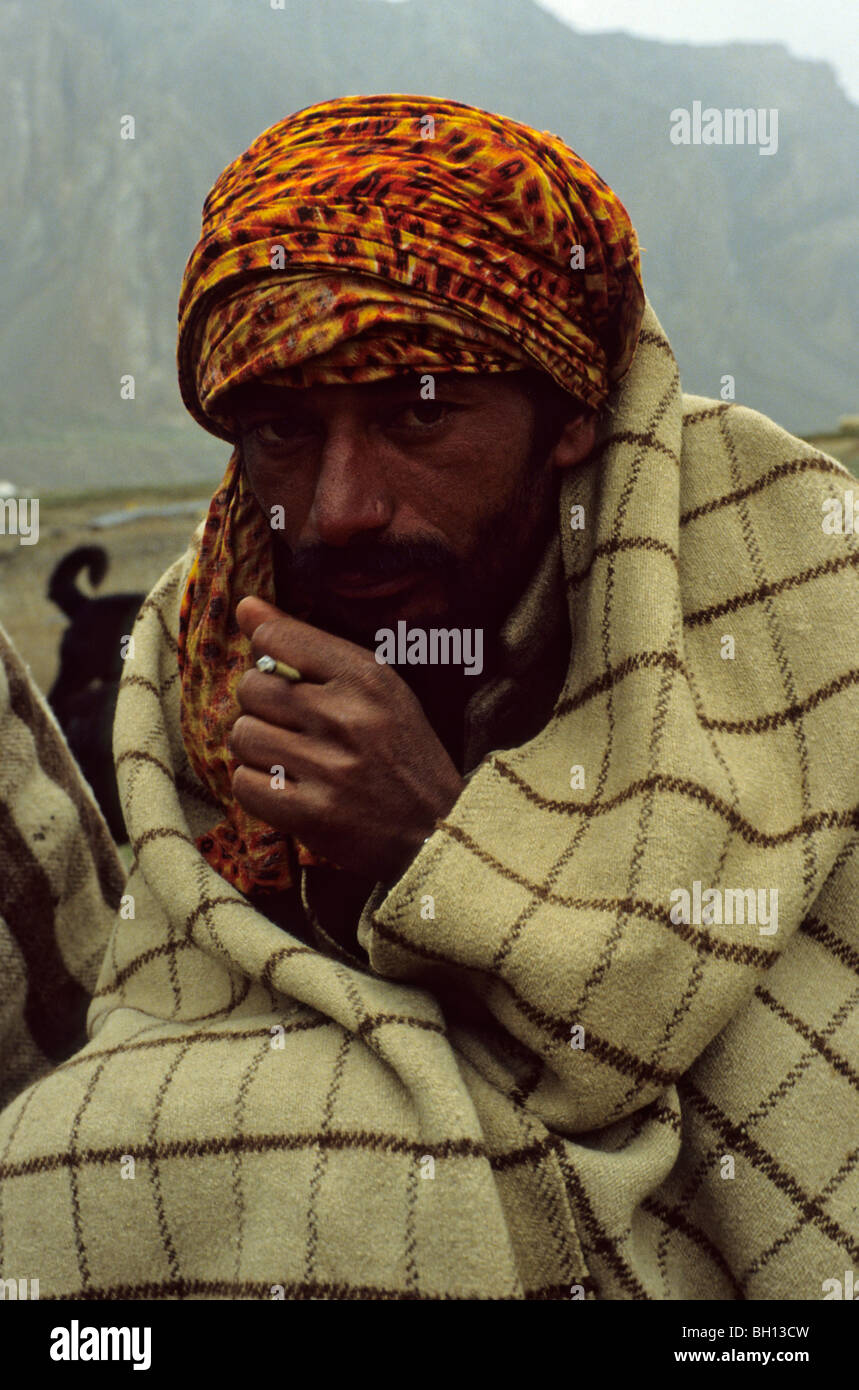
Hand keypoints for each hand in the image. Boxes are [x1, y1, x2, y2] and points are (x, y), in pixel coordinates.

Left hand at [228, 596, 465, 882]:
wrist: (440, 829)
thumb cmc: (402, 751)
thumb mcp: (376, 687)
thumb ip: (309, 644)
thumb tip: (245, 605)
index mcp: (367, 678)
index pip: (277, 637)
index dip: (267, 654)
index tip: (285, 674)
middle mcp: (347, 718)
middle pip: (251, 688)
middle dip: (262, 706)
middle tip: (292, 725)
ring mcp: (330, 768)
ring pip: (243, 735)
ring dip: (258, 748)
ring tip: (290, 758)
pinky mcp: (313, 814)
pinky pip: (245, 783)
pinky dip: (258, 787)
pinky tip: (286, 787)